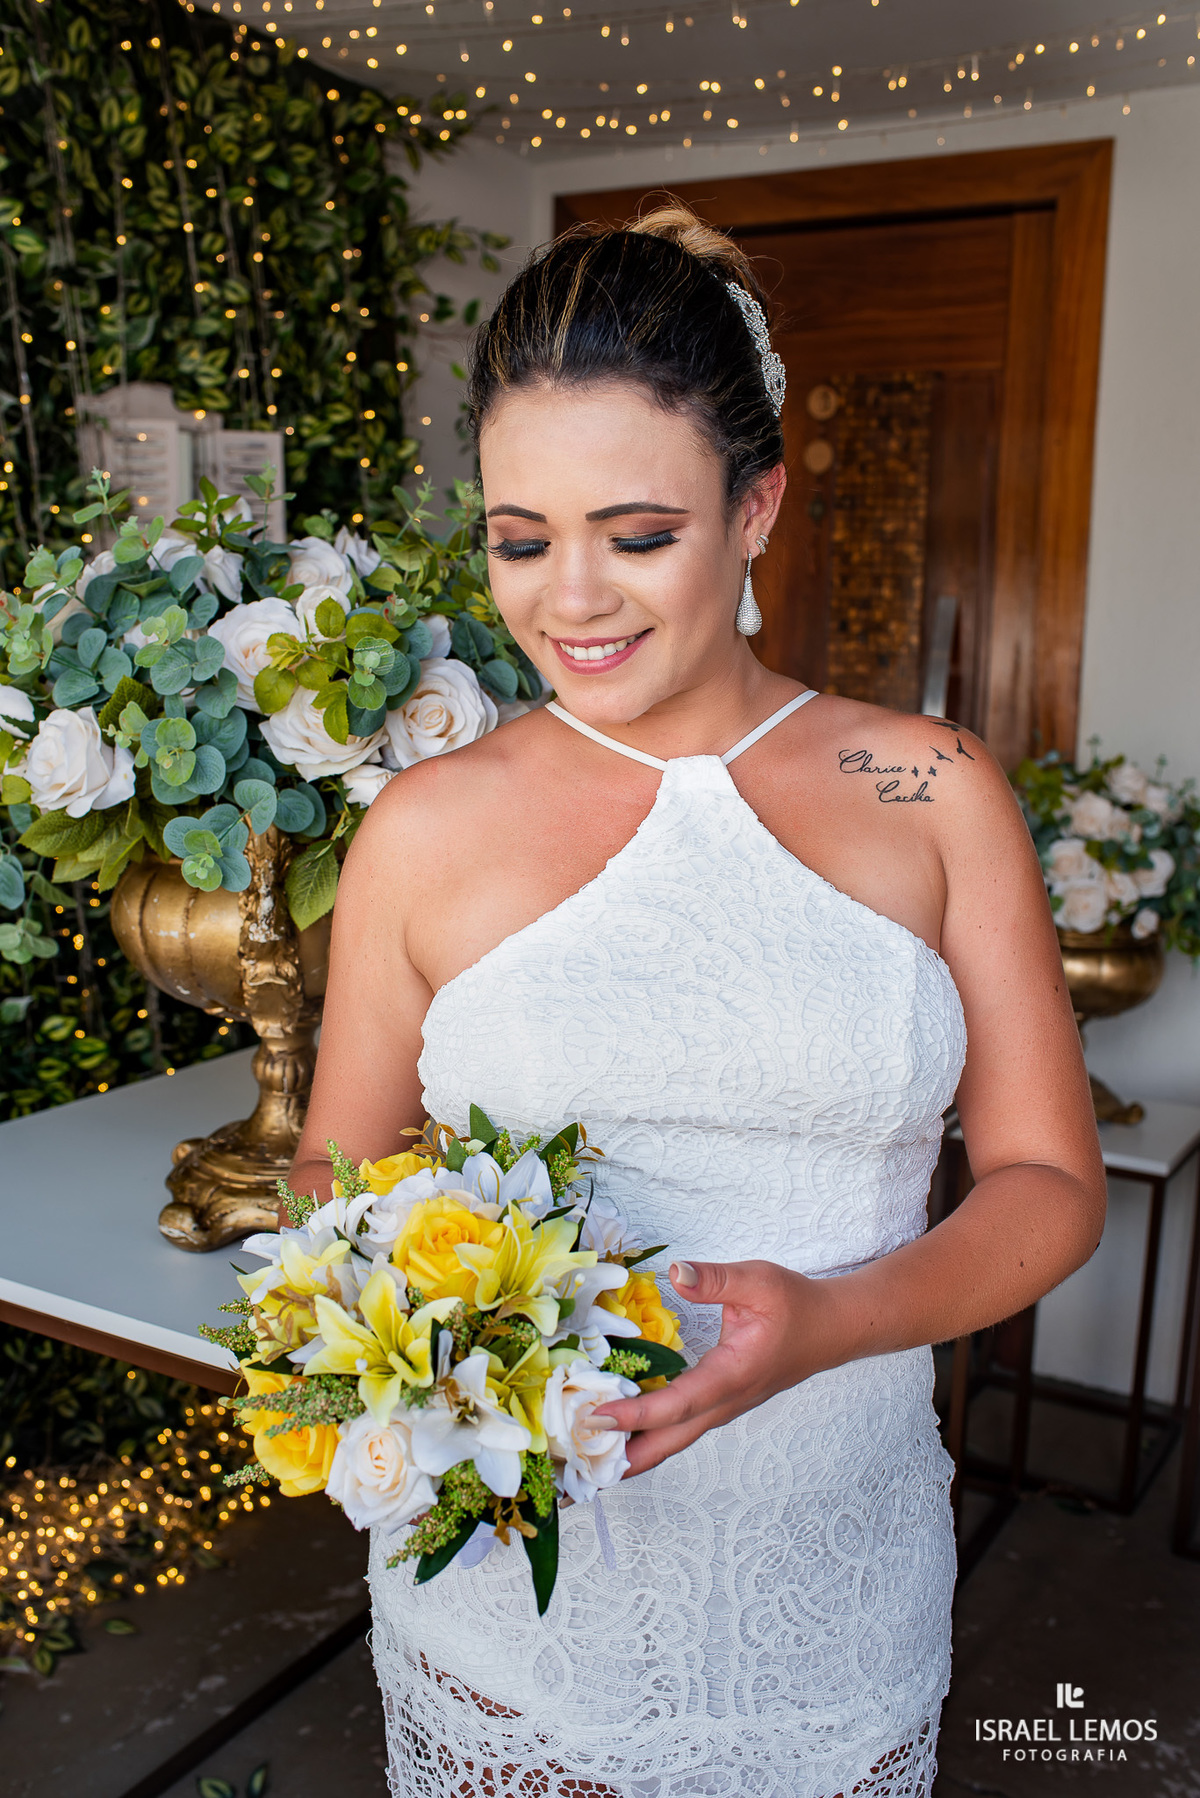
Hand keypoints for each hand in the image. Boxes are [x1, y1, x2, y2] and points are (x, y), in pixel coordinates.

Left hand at [594, 1258, 843, 1476]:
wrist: (832, 1330)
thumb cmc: (797, 1305)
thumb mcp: (758, 1280)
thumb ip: (715, 1279)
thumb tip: (676, 1272)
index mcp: (732, 1375)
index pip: (677, 1404)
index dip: (636, 1413)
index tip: (597, 1417)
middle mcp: (726, 1401)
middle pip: (671, 1440)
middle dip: (627, 1456)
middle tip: (581, 1464)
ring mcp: (725, 1406)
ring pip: (677, 1439)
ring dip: (637, 1451)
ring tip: (593, 1458)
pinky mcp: (723, 1402)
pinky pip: (683, 1427)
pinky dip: (653, 1436)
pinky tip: (628, 1434)